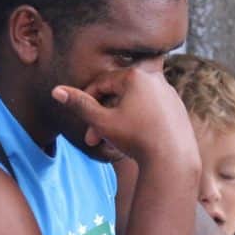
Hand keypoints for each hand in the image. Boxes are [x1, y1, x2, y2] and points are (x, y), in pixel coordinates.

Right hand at [52, 67, 200, 169]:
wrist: (173, 159)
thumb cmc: (136, 138)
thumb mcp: (102, 122)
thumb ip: (79, 105)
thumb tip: (56, 90)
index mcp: (135, 75)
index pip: (101, 84)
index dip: (87, 102)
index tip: (82, 122)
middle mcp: (155, 79)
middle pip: (119, 95)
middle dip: (103, 117)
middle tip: (92, 139)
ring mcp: (169, 93)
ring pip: (135, 104)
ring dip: (119, 121)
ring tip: (112, 143)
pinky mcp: (177, 108)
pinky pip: (151, 111)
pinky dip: (139, 122)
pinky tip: (133, 141)